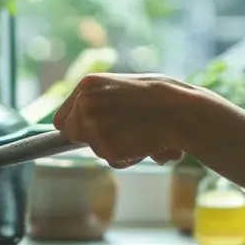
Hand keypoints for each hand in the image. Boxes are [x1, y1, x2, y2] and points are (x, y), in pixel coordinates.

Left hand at [53, 73, 197, 167]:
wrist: (180, 110)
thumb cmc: (161, 95)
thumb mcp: (123, 86)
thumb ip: (101, 101)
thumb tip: (83, 122)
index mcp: (88, 85)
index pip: (63, 118)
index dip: (77, 127)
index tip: (88, 132)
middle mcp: (84, 104)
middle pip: (73, 135)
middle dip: (94, 138)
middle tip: (121, 132)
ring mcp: (93, 126)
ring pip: (96, 149)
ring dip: (116, 148)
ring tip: (140, 134)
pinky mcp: (105, 147)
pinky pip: (113, 160)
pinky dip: (128, 157)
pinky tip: (144, 143)